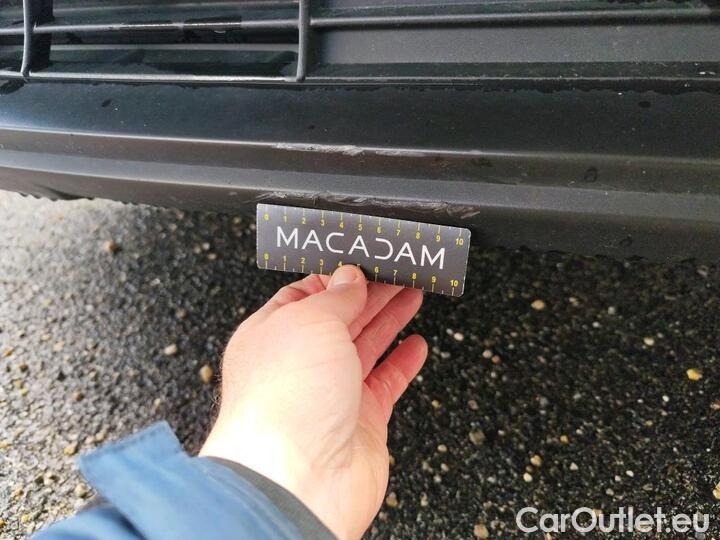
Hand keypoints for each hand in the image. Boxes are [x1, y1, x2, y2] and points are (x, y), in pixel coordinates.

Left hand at [200, 264, 425, 538]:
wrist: (298, 479)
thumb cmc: (284, 402)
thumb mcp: (310, 321)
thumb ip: (336, 296)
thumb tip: (350, 276)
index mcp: (272, 334)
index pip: (306, 295)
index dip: (338, 277)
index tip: (366, 261)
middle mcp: (299, 364)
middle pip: (341, 317)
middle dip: (372, 292)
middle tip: (400, 271)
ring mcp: (330, 393)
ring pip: (366, 345)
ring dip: (391, 318)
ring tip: (413, 293)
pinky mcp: (360, 420)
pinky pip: (386, 382)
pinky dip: (403, 362)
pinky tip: (416, 345)